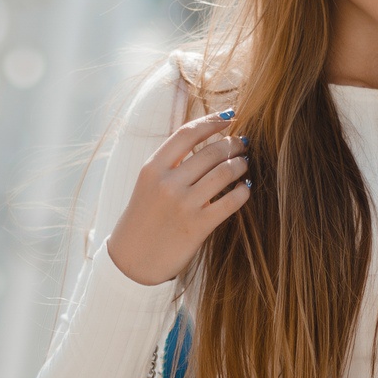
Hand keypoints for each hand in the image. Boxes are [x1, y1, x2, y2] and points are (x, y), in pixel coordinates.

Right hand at [104, 110, 249, 284]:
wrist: (132, 260)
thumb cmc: (144, 218)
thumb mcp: (147, 184)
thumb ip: (171, 163)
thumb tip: (206, 140)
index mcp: (152, 168)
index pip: (188, 133)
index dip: (212, 121)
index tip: (229, 117)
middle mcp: (167, 183)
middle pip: (211, 151)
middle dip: (233, 144)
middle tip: (242, 144)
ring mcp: (183, 205)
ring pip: (225, 172)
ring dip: (241, 164)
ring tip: (244, 164)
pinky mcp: (198, 226)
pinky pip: (231, 201)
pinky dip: (243, 191)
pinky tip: (244, 188)